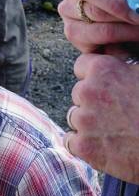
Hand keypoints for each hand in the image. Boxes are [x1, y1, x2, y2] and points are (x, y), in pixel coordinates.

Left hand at [67, 52, 138, 180]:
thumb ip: (124, 58)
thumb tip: (111, 48)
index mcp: (103, 69)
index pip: (82, 66)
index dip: (95, 77)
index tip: (108, 88)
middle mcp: (88, 91)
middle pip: (79, 93)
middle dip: (93, 101)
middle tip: (118, 114)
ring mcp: (84, 120)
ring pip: (76, 117)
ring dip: (89, 123)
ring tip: (116, 131)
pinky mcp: (84, 147)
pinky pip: (72, 142)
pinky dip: (85, 145)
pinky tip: (106, 147)